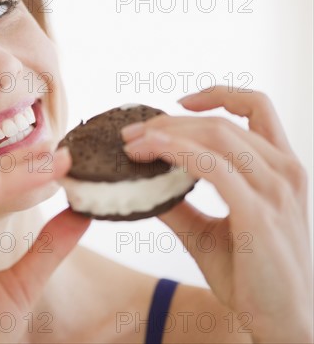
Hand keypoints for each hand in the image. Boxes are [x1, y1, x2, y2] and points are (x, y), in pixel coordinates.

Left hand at [121, 86, 312, 341]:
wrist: (282, 322)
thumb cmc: (251, 276)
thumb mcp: (209, 232)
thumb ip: (179, 203)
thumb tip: (142, 183)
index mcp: (280, 169)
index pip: (257, 108)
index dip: (218, 95)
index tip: (179, 103)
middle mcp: (285, 172)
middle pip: (222, 123)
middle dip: (170, 122)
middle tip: (131, 133)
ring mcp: (276, 191)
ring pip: (217, 136)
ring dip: (167, 134)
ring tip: (132, 144)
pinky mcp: (259, 214)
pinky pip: (213, 167)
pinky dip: (178, 152)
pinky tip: (152, 153)